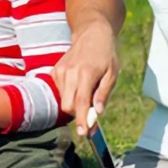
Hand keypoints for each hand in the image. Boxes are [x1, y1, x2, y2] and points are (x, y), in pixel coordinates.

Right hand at [53, 21, 118, 136]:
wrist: (91, 34)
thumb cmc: (105, 55)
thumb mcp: (112, 73)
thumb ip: (103, 93)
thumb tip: (97, 112)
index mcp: (86, 74)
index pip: (80, 102)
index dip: (81, 120)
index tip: (83, 133)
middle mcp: (70, 73)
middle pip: (67, 106)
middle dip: (77, 113)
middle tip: (89, 111)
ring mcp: (60, 71)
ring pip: (63, 100)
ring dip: (74, 102)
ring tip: (86, 89)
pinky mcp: (55, 70)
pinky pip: (60, 91)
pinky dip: (69, 93)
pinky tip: (78, 82)